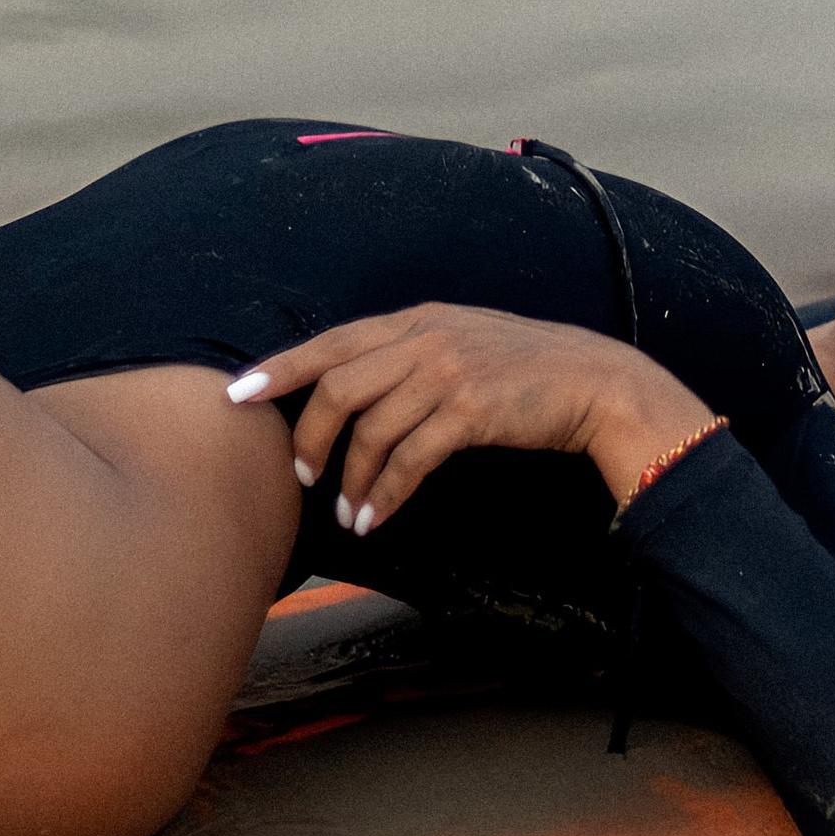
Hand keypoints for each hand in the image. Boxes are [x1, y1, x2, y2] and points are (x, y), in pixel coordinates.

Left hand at [228, 304, 707, 536]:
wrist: (594, 382)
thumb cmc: (525, 371)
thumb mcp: (463, 341)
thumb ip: (411, 355)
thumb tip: (354, 391)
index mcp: (419, 318)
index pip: (332, 341)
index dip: (281, 367)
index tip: (240, 393)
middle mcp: (427, 337)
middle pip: (338, 386)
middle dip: (309, 436)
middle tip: (302, 476)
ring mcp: (448, 371)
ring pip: (370, 428)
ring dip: (351, 478)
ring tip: (347, 511)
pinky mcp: (471, 409)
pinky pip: (409, 459)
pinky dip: (386, 493)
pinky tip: (377, 517)